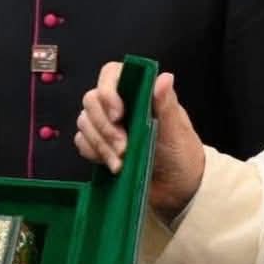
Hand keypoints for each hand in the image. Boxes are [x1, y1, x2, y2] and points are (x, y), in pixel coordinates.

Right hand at [76, 67, 204, 220]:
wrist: (176, 189)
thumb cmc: (181, 155)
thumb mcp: (176, 130)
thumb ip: (166, 104)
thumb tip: (164, 78)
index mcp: (138, 93)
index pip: (111, 74)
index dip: (108, 91)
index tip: (118, 114)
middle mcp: (119, 105)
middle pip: (92, 100)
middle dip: (105, 126)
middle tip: (124, 147)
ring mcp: (106, 125)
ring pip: (84, 122)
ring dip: (101, 144)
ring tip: (121, 162)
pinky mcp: (98, 146)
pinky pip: (82, 142)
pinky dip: (94, 153)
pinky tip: (112, 165)